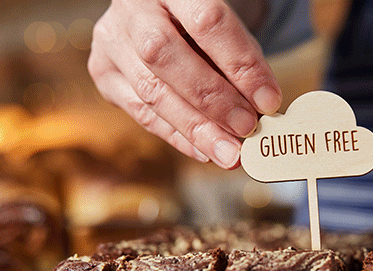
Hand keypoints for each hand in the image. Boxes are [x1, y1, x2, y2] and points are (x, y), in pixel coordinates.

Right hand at [88, 0, 281, 168]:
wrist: (163, 15)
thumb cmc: (204, 25)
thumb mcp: (227, 28)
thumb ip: (241, 62)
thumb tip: (262, 111)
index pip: (207, 22)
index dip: (240, 64)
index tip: (269, 100)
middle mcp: (133, 9)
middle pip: (166, 56)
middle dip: (212, 99)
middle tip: (247, 128)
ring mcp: (111, 41)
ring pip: (151, 91)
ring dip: (196, 130)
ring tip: (230, 154)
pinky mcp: (104, 73)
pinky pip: (142, 113)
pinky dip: (178, 137)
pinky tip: (205, 152)